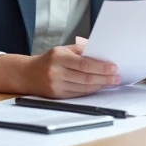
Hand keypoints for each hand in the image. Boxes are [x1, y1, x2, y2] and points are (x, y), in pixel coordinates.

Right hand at [0, 44, 119, 96]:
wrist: (27, 74)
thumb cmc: (49, 59)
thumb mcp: (63, 49)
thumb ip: (81, 50)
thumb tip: (102, 53)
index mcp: (58, 57)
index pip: (84, 64)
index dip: (101, 67)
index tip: (114, 67)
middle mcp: (56, 72)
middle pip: (86, 78)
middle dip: (105, 78)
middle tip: (117, 77)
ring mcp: (56, 86)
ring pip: (83, 88)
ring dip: (100, 86)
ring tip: (112, 82)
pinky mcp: (57, 96)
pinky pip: (78, 94)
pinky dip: (90, 91)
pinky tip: (99, 87)